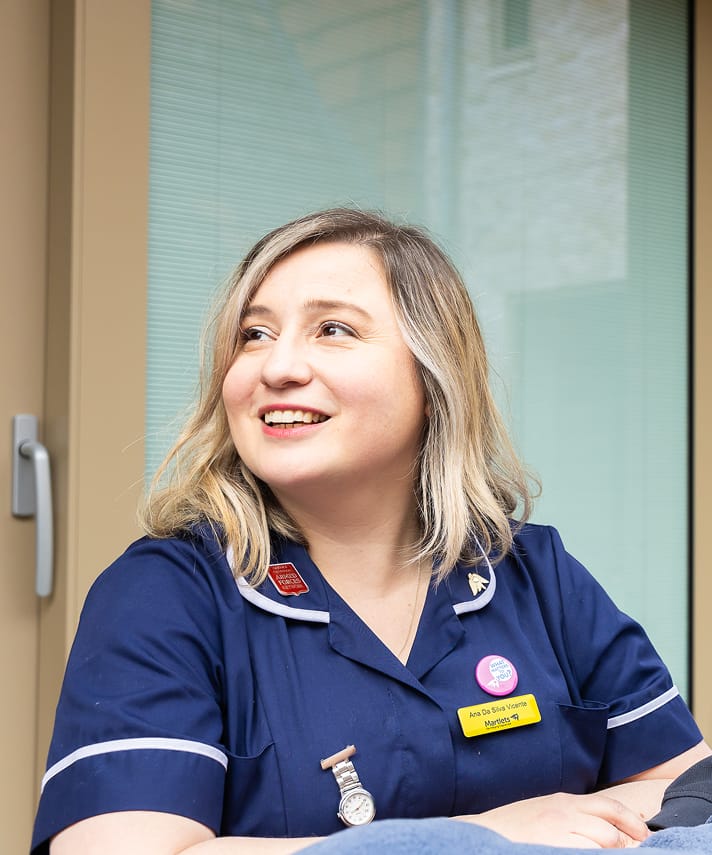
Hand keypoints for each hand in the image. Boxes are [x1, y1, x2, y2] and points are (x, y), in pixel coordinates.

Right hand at [455, 791, 650, 848]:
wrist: (481, 835)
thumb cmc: (511, 829)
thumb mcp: (543, 814)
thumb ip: (569, 817)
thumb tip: (602, 831)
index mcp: (563, 801)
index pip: (609, 806)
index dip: (631, 822)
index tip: (643, 836)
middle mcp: (564, 812)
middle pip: (610, 826)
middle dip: (624, 844)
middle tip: (629, 852)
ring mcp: (559, 830)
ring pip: (602, 841)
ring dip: (606, 852)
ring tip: (599, 854)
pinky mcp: (554, 846)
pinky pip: (586, 852)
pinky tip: (581, 854)